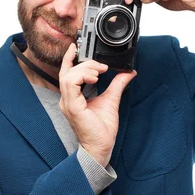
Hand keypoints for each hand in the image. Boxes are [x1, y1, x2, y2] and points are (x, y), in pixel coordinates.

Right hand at [58, 44, 136, 166]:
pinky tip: (94, 79)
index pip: (66, 72)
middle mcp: (67, 98)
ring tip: (99, 73)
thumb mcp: (112, 100)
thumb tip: (127, 72)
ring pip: (68, 74)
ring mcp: (68, 103)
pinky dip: (82, 77)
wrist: (101, 146)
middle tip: (102, 67)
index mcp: (73, 96)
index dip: (69, 58)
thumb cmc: (102, 129)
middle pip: (67, 70)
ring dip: (84, 69)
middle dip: (84, 62)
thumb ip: (117, 84)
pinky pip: (70, 84)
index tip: (78, 47)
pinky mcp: (72, 107)